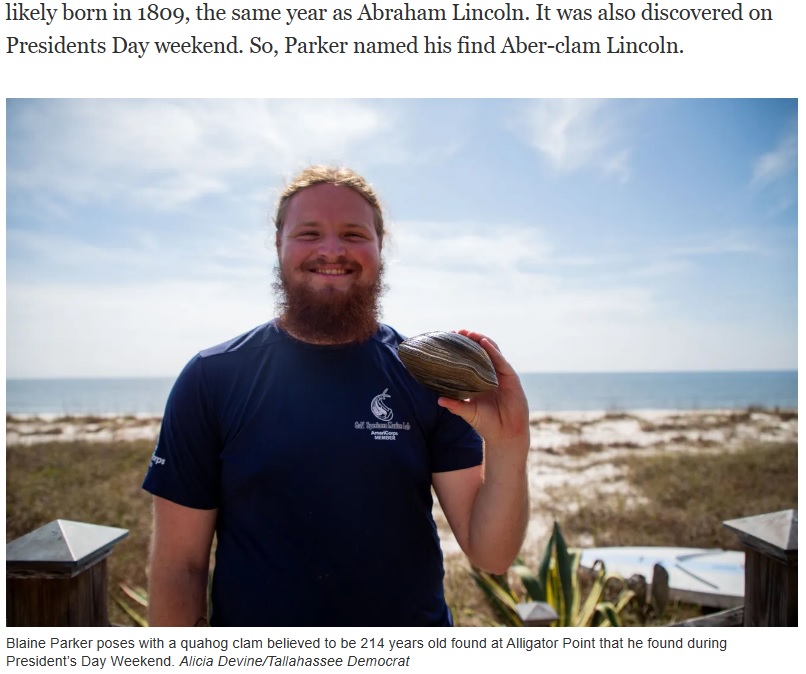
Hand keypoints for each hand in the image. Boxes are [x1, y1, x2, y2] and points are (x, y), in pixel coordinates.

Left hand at [437, 330, 529, 454]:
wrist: (504, 435)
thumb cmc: (486, 424)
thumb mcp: (467, 412)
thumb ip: (455, 405)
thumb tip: (438, 400)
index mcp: (480, 380)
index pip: (471, 359)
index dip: (462, 349)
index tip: (450, 339)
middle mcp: (491, 375)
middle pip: (482, 352)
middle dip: (471, 340)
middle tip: (458, 332)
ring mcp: (502, 375)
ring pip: (493, 352)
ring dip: (482, 340)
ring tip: (470, 333)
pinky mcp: (512, 379)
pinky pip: (501, 362)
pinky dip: (493, 352)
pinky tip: (485, 343)